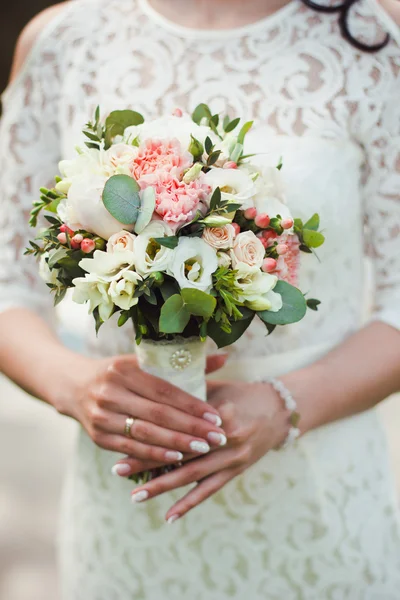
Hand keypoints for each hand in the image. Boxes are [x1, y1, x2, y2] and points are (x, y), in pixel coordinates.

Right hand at [59, 353, 227, 466]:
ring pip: (145, 434)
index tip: (216, 416)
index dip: (192, 405)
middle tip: (218, 438)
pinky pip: (130, 449)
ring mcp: (102, 415)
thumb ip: (184, 365)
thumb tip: (224, 358)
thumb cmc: (118, 372)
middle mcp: (111, 391)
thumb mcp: (143, 362)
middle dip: (191, 428)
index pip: (165, 391)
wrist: (73, 386)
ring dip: (176, 445)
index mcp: (125, 369)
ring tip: (203, 450)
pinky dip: (154, 455)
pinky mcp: (98, 436)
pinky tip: (176, 459)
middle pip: (158, 414)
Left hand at [128, 379, 290, 519]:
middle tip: (118, 469)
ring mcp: (233, 458)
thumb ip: (188, 393)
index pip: (178, 424)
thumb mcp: (218, 387)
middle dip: (147, 461)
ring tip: (135, 496)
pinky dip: (189, 504)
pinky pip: (209, 490)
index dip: (151, 431)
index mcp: (219, 413)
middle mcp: (226, 439)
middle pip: (180, 452)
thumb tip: (152, 392)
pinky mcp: (236, 471)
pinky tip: (169, 516)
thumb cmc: (243, 393)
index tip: (123, 435)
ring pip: (192, 476)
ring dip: (162, 487)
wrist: (281, 411)